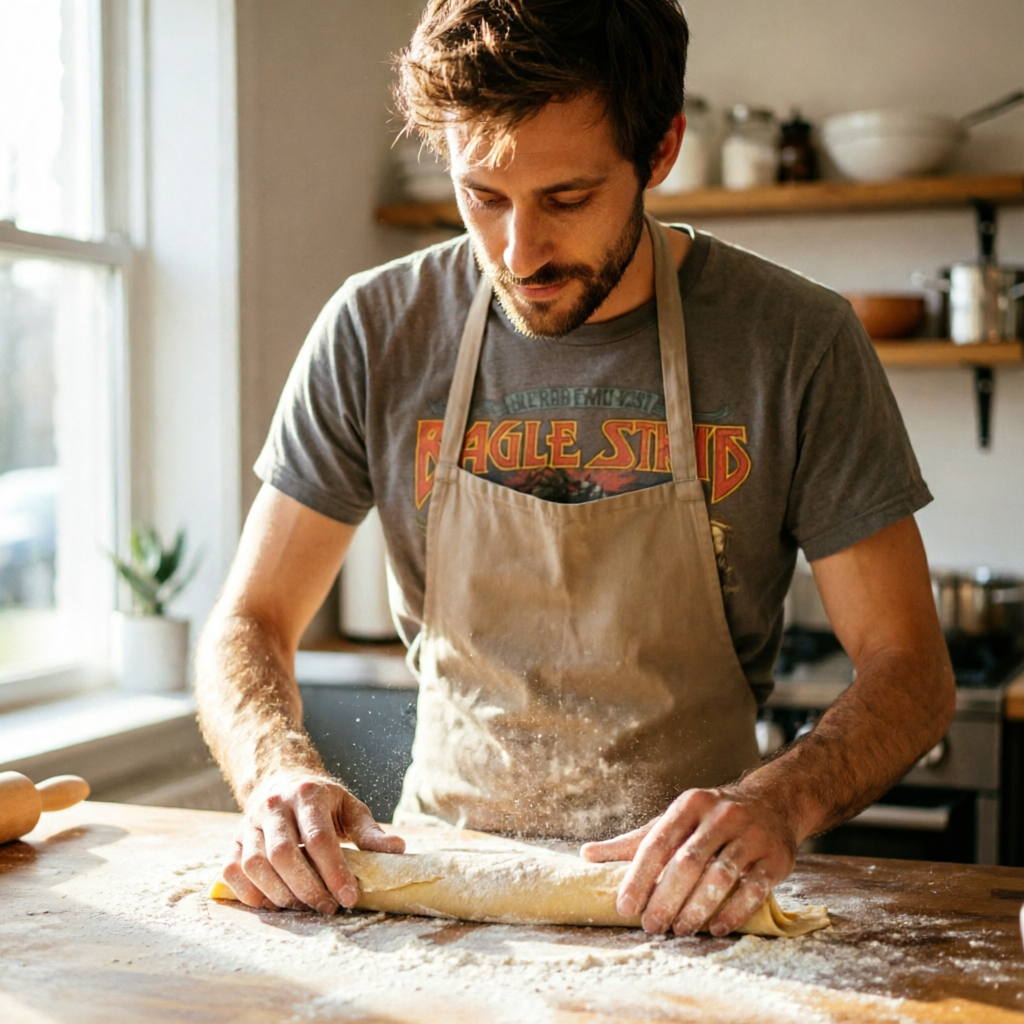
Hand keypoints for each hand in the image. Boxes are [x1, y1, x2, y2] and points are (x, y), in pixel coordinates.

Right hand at [221, 770, 404, 913]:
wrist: (282, 780)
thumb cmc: (324, 803)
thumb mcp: (350, 808)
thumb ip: (370, 832)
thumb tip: (398, 850)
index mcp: (307, 794)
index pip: (319, 838)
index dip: (334, 872)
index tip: (349, 898)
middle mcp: (273, 806)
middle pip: (284, 854)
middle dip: (307, 888)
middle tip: (328, 907)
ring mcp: (248, 823)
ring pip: (255, 865)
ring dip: (280, 894)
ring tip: (304, 907)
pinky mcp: (233, 840)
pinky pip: (233, 871)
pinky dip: (250, 894)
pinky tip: (273, 904)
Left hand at [580, 784, 797, 935]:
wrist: (772, 803)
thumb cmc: (710, 818)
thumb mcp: (674, 820)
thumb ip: (634, 842)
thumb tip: (586, 855)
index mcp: (689, 805)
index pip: (658, 843)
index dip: (639, 877)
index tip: (625, 907)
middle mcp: (720, 816)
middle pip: (688, 862)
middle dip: (666, 898)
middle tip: (651, 926)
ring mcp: (750, 835)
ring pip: (720, 875)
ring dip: (697, 907)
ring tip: (680, 930)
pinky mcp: (774, 858)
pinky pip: (753, 888)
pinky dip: (734, 911)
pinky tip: (717, 929)